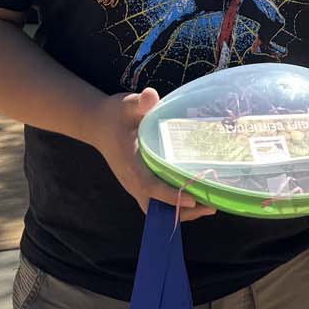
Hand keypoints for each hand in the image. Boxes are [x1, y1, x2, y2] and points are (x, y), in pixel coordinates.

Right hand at [89, 87, 214, 221]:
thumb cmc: (115, 115)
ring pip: (158, 210)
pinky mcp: (140, 185)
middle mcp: (132, 181)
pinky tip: (196, 197)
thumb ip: (139, 102)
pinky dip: (175, 205)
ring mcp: (135, 186)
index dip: (171, 194)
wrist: (97, 124)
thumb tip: (151, 96)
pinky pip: (158, 203)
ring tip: (210, 205)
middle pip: (156, 208)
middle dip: (182, 211)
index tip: (192, 198)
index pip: (151, 185)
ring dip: (181, 212)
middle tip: (210, 205)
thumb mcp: (127, 105)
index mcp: (131, 165)